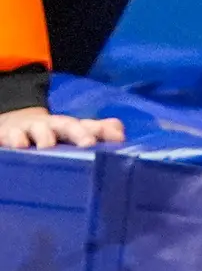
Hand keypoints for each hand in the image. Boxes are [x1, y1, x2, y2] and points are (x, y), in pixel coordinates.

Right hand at [0, 106, 125, 149]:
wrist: (16, 123)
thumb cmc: (52, 134)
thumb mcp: (74, 133)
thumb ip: (99, 132)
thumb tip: (121, 134)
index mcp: (72, 127)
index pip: (91, 126)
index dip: (105, 131)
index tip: (118, 139)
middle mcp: (54, 125)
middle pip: (69, 125)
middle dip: (79, 133)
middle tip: (88, 143)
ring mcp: (31, 129)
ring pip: (40, 130)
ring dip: (45, 136)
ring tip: (47, 146)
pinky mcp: (9, 135)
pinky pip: (12, 136)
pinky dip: (15, 139)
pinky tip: (18, 145)